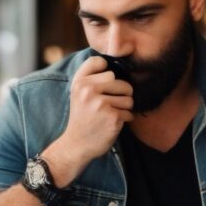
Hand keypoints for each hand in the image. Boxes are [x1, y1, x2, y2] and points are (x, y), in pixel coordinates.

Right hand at [45, 57, 133, 185]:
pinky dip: (124, 119)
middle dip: (121, 94)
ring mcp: (100, 103)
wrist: (77, 144)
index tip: (102, 85)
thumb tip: (114, 61)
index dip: (106, 72)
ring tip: (110, 114)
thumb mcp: (78, 93)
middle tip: (109, 105)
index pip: (100, 62)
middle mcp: (88, 90)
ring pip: (128, 98)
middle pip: (121, 82)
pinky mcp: (112, 117)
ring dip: (124, 108)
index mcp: (79, 82)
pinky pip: (129, 112)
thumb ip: (90, 76)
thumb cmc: (82, 117)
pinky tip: (112, 123)